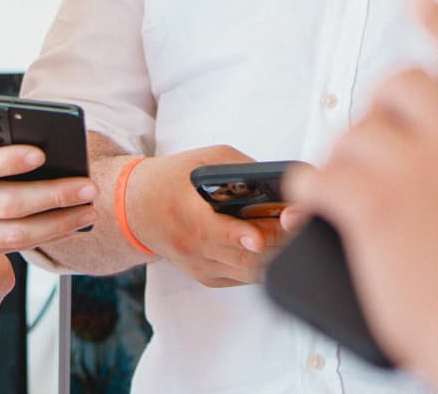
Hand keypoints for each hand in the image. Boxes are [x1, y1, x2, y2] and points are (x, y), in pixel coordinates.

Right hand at [124, 145, 295, 287]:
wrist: (138, 209)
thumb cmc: (174, 179)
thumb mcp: (204, 160)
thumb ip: (240, 169)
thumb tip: (280, 182)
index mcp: (184, 213)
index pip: (212, 232)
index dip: (239, 236)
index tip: (258, 236)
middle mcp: (191, 247)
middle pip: (242, 255)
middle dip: (277, 240)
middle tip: (299, 221)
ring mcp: (200, 267)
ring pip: (250, 272)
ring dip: (277, 253)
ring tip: (293, 230)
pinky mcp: (208, 278)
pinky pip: (246, 277)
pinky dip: (265, 261)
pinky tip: (276, 242)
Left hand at [284, 0, 437, 393]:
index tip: (423, 5)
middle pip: (407, 85)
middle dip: (389, 97)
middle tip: (384, 119)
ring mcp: (416, 173)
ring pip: (362, 129)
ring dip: (349, 146)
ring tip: (347, 168)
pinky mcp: (375, 210)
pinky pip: (326, 177)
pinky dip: (313, 185)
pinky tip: (313, 195)